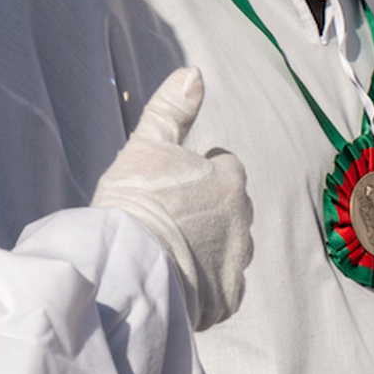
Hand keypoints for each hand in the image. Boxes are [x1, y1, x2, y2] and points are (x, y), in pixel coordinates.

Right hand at [93, 68, 252, 331]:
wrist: (129, 267)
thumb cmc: (134, 201)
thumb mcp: (147, 144)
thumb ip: (172, 109)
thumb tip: (193, 73)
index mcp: (230, 180)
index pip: (223, 167)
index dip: (195, 174)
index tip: (169, 186)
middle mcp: (244, 222)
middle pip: (229, 211)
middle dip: (207, 213)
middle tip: (167, 221)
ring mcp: (238, 263)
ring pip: (228, 250)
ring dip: (207, 250)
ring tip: (168, 253)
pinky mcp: (227, 300)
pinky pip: (221, 289)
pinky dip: (204, 286)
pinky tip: (175, 281)